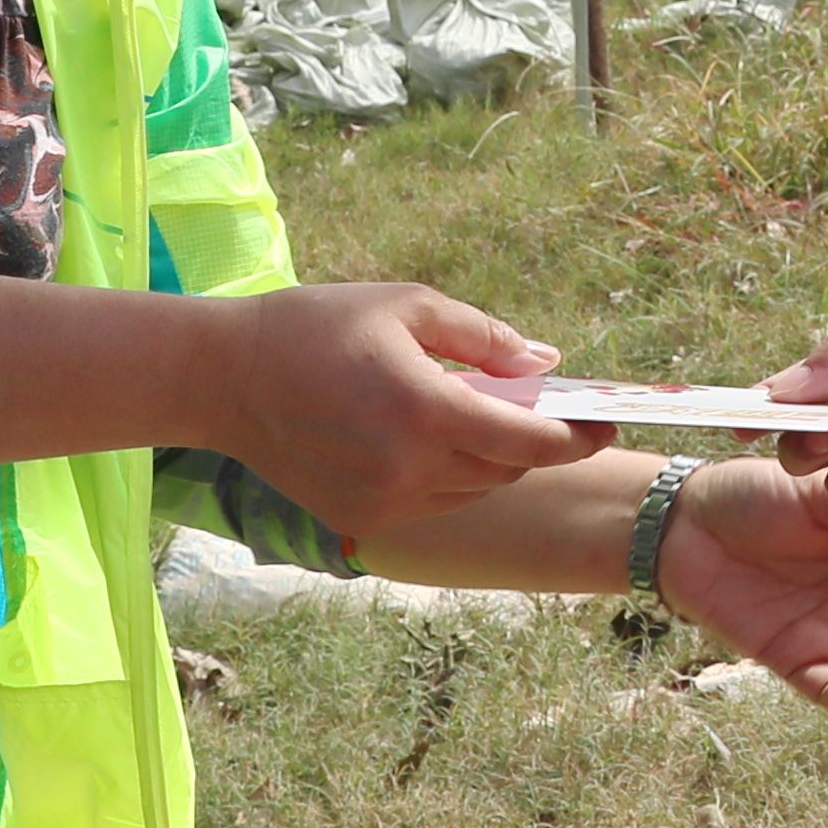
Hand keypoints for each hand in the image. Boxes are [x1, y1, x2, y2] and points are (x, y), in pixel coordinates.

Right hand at [206, 284, 601, 542]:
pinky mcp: (360, 520)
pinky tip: (424, 437)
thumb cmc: (318, 326)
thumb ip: (486, 338)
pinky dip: (446, 476)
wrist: (223, 379)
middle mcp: (409, 469)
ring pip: (472, 491)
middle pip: (506, 469)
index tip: (604, 422)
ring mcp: (384, 503)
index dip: (576, 436)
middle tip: (540, 406)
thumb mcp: (409, 307)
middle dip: (532, 440)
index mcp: (426, 411)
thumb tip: (548, 365)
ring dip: (488, 458)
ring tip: (473, 413)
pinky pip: (431, 503)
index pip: (529, 442)